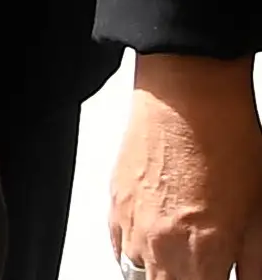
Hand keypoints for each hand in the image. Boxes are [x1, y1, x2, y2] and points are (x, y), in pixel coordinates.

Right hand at [111, 53, 261, 278]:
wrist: (188, 98)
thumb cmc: (228, 145)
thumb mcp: (259, 217)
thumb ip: (254, 264)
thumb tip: (250, 279)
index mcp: (198, 256)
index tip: (219, 274)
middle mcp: (156, 247)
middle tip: (205, 268)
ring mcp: (129, 225)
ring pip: (137, 276)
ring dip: (160, 276)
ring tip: (182, 265)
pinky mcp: (113, 203)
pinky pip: (120, 249)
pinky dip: (137, 257)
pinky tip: (158, 247)